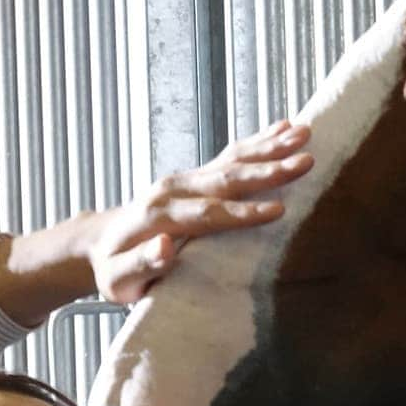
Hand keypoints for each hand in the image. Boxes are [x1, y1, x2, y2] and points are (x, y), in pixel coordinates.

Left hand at [0, 121, 312, 325]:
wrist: (100, 243)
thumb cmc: (114, 270)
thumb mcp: (119, 278)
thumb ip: (141, 265)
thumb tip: (162, 249)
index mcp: (160, 216)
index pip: (208, 214)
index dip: (242, 213)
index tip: (277, 210)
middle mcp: (174, 189)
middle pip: (227, 178)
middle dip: (268, 170)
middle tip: (305, 160)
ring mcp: (185, 179)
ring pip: (233, 158)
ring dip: (271, 145)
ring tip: (304, 132)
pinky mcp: (195, 176)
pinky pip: (230, 154)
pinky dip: (259, 140)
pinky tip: (284, 127)